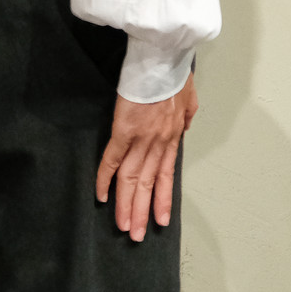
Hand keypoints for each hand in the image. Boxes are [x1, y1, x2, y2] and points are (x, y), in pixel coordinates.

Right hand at [96, 74, 199, 240]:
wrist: (164, 56)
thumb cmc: (175, 71)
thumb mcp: (189, 97)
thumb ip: (186, 115)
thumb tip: (183, 126)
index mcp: (172, 135)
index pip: (166, 174)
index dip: (163, 198)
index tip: (160, 219)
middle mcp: (159, 141)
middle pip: (148, 183)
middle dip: (142, 211)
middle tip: (136, 235)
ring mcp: (142, 137)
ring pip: (133, 178)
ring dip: (127, 204)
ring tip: (124, 226)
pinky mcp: (124, 128)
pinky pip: (113, 159)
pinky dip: (106, 178)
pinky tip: (101, 196)